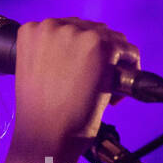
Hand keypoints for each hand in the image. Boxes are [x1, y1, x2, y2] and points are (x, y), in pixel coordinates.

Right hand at [8, 17, 138, 162]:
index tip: (82, 73)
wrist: (46, 135)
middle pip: (92, 31)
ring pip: (113, 40)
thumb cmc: (40, 115)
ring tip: (106, 92)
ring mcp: (79, 34)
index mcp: (32, 31)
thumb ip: (54, 55)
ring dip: (114, 63)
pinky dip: (130, 71)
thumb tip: (85, 52)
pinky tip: (116, 94)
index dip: (79, 53)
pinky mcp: (102, 46)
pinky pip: (128, 52)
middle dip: (99, 57)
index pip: (68, 29)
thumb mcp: (37, 73)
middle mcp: (53, 27)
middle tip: (96, 85)